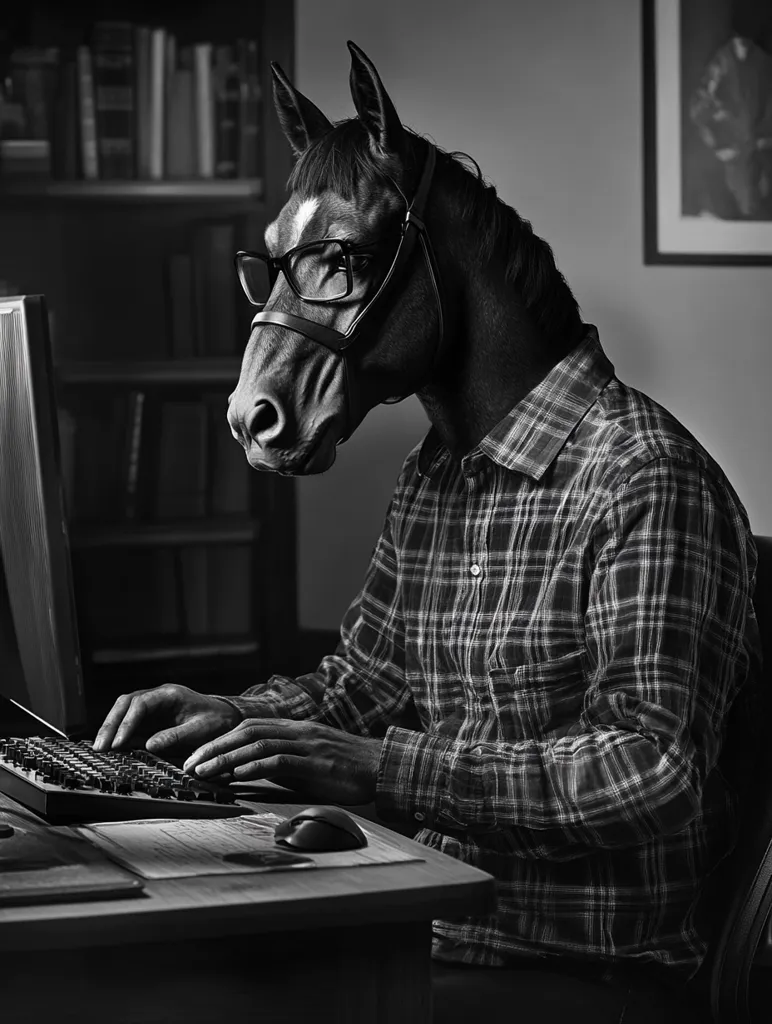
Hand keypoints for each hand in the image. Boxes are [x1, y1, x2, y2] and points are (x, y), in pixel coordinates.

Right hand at [92, 683, 241, 754]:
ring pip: (123, 710)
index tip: (119, 744)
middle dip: (110, 724)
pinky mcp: (150, 716)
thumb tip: (149, 745)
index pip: (140, 704)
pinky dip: (117, 732)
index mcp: (170, 694)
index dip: (127, 723)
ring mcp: (152, 704)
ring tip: (99, 749)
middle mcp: (157, 695)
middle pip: (125, 703)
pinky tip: (109, 747)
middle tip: (100, 747)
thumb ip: (176, 736)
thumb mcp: (201, 730)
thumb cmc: (216, 720)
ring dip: (110, 727)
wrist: (225, 715)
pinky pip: (128, 720)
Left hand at [183, 719, 382, 804]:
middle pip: (247, 731)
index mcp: (294, 729)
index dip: (219, 740)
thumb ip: (282, 762)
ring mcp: (307, 744)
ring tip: (204, 772)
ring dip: (226, 758)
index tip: (196, 756)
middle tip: (189, 764)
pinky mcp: (316, 762)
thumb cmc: (346, 768)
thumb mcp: (309, 761)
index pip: (249, 727)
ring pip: (258, 744)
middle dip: (214, 747)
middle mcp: (297, 731)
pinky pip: (280, 760)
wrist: (383, 766)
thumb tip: (247, 773)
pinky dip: (255, 766)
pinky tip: (238, 774)